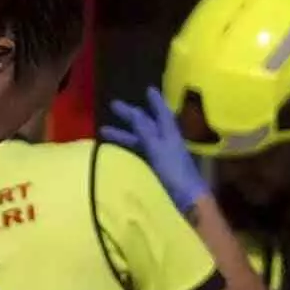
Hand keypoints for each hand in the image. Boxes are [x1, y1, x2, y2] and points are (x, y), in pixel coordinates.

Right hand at [104, 89, 210, 211]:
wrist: (187, 199)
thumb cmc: (174, 171)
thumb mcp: (158, 148)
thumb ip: (146, 131)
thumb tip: (136, 113)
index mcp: (169, 134)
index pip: (162, 113)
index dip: (155, 101)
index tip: (148, 89)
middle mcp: (165, 142)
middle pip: (146, 125)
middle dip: (131, 116)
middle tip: (114, 105)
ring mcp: (161, 156)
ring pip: (140, 140)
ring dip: (124, 134)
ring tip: (103, 130)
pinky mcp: (156, 169)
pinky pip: (140, 153)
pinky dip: (128, 149)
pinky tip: (116, 150)